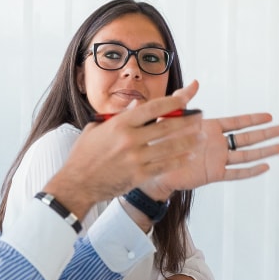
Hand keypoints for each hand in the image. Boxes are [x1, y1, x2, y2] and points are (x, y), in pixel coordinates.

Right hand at [45, 84, 205, 215]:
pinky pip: (165, 166)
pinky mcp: (138, 176)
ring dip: (189, 141)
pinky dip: (179, 160)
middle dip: (187, 120)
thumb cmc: (85, 154)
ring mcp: (135, 159)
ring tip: (201, 136)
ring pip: (170, 147)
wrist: (77, 183)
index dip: (173, 100)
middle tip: (201, 116)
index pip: (152, 107)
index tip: (187, 96)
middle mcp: (130, 139)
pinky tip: (189, 156)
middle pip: (167, 126)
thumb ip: (119, 118)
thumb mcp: (97, 129)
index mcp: (119, 124)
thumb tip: (137, 107)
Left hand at [138, 111, 278, 198]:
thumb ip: (183, 100)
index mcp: (210, 128)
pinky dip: (250, 171)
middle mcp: (217, 143)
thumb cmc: (160, 140)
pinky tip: (265, 167)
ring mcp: (217, 159)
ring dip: (263, 151)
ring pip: (246, 155)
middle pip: (247, 138)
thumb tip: (195, 82)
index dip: (253, 119)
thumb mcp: (172, 116)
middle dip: (266, 133)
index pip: (237, 122)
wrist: (153, 167)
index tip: (269, 116)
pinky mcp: (214, 174)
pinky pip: (236, 173)